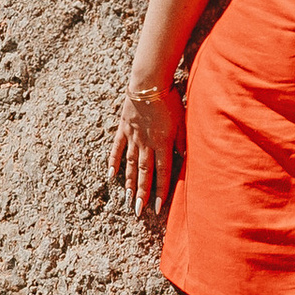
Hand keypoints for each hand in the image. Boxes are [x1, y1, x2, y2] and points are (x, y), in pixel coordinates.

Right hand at [108, 78, 181, 216]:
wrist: (149, 82)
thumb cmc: (170, 99)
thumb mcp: (182, 120)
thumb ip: (182, 141)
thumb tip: (184, 158)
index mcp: (163, 143)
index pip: (163, 172)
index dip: (160, 191)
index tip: (157, 208)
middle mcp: (146, 143)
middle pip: (144, 173)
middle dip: (142, 194)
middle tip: (138, 211)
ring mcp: (133, 136)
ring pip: (130, 164)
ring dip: (129, 183)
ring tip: (127, 199)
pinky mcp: (123, 128)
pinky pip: (117, 148)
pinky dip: (113, 162)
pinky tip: (111, 175)